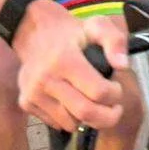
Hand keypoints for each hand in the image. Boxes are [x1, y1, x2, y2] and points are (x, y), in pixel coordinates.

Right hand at [6, 0, 124, 131]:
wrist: (33, 33)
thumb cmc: (70, 33)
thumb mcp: (97, 25)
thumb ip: (115, 41)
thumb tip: (122, 66)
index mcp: (64, 60)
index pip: (98, 92)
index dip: (115, 94)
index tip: (117, 88)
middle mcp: (45, 79)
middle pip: (86, 113)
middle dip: (108, 117)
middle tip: (115, 109)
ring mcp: (33, 93)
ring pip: (71, 123)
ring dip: (87, 118)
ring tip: (92, 102)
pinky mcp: (26, 103)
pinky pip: (56, 123)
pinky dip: (69, 118)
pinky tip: (72, 102)